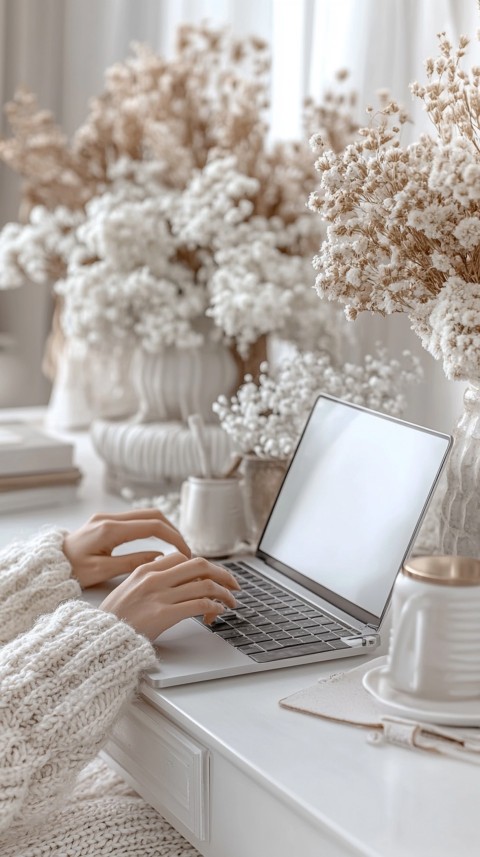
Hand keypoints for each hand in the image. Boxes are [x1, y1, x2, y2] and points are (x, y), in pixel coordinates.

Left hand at [63, 509, 190, 588]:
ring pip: (145, 514)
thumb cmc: (71, 572)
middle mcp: (109, 518)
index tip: (185, 552)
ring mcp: (106, 517)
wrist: (47, 565)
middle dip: (172, 530)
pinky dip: (150, 528)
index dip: (173, 537)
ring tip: (174, 547)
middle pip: (152, 514)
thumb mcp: (102, 572)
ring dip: (163, 527)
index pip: (152, 526)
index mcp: (109, 530)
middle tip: (184, 549)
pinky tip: (158, 541)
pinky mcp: (105, 521)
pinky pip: (134, 519)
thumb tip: (160, 556)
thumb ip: (133, 563)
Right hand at [99, 552, 240, 639]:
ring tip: (231, 602)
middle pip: (200, 566)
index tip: (212, 578)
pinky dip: (215, 607)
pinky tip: (217, 613)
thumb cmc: (113, 618)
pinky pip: (200, 605)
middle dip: (223, 573)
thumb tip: (174, 576)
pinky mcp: (165, 614)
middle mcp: (154, 578)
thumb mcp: (128, 589)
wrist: (98, 638)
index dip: (203, 567)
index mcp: (145, 569)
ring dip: (224, 593)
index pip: (184, 558)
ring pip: (205, 585)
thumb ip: (149, 579)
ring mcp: (159, 595)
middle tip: (234, 584)